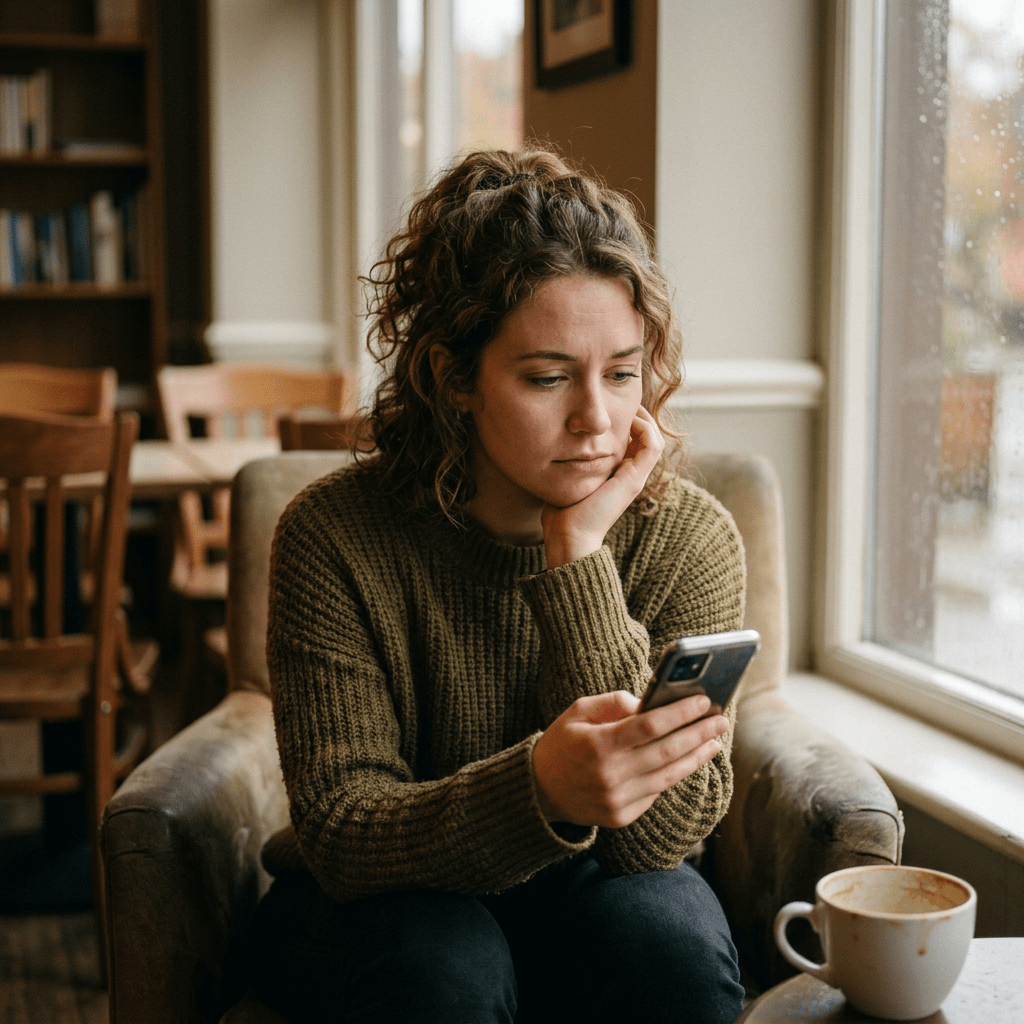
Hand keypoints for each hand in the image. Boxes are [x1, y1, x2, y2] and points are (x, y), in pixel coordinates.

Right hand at [532, 690, 728, 827]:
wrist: (538, 791)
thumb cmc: (561, 743)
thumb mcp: (579, 711)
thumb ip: (615, 702)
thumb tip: (651, 703)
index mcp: (598, 744)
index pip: (651, 725)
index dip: (681, 712)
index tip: (704, 700)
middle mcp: (610, 775)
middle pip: (668, 751)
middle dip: (699, 733)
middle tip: (720, 720)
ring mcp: (617, 800)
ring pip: (669, 775)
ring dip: (696, 757)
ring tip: (713, 741)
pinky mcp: (622, 817)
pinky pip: (656, 792)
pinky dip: (674, 774)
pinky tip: (688, 760)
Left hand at [542, 406, 664, 568]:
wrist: (568, 534)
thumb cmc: (561, 511)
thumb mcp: (566, 476)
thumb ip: (567, 460)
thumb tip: (553, 441)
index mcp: (617, 474)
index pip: (632, 439)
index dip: (625, 419)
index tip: (609, 404)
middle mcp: (630, 474)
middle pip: (646, 436)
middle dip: (636, 413)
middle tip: (620, 398)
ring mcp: (635, 477)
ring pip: (654, 438)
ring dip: (644, 417)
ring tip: (628, 404)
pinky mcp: (634, 480)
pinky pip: (653, 446)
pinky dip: (645, 428)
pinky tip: (628, 419)